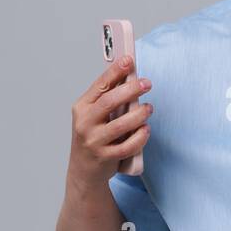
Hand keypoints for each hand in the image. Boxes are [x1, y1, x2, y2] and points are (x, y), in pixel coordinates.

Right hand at [67, 54, 152, 187]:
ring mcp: (93, 141)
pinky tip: (146, 130)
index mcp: (82, 107)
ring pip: (120, 125)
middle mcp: (84, 123)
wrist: (84, 170)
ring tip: (149, 108)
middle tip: (147, 83)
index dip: (115, 71)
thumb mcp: (93, 115)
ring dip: (139, 114)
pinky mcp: (104, 157)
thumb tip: (129, 77)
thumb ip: (107, 99)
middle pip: (109, 102)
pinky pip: (127, 146)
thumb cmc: (93, 136)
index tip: (129, 60)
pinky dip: (140, 137)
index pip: (99, 85)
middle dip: (130, 90)